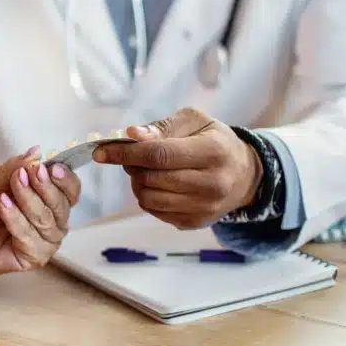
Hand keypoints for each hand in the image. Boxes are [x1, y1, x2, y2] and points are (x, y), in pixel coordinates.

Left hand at [0, 148, 81, 289]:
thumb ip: (13, 168)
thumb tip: (36, 152)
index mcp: (49, 200)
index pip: (70, 189)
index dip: (65, 177)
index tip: (51, 165)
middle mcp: (52, 222)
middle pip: (62, 205)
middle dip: (44, 186)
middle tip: (26, 173)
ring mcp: (44, 242)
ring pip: (47, 221)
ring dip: (28, 201)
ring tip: (6, 191)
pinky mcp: (32, 258)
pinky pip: (30, 238)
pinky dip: (16, 219)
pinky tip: (2, 206)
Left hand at [93, 107, 262, 229]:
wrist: (244, 175)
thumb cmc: (214, 141)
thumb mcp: (195, 122)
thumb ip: (162, 127)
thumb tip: (132, 134)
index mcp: (213, 152)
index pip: (159, 155)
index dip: (125, 153)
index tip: (101, 151)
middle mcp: (213, 183)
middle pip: (152, 178)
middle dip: (131, 166)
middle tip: (132, 157)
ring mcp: (205, 207)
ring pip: (149, 199)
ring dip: (138, 183)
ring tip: (146, 171)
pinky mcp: (195, 223)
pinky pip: (155, 212)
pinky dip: (148, 197)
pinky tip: (159, 185)